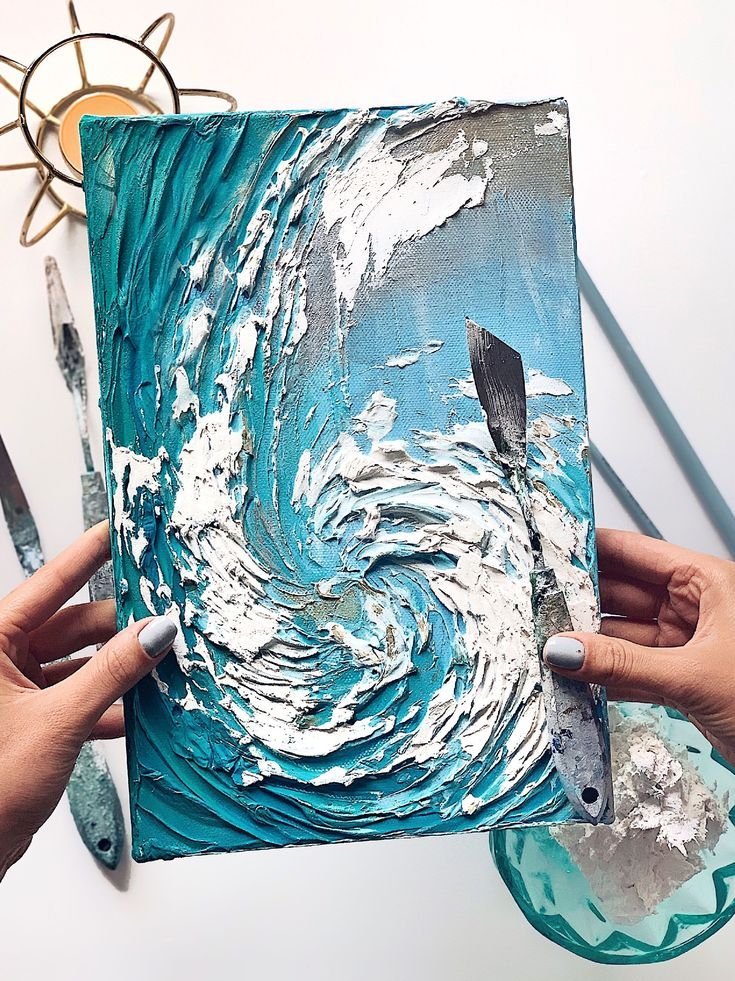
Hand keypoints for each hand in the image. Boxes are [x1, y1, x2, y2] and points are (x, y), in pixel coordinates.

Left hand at [0, 522, 175, 879]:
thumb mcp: (57, 721)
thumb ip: (112, 673)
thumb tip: (155, 633)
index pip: (49, 584)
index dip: (87, 556)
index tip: (117, 531)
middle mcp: (1, 661)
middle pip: (73, 625)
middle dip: (120, 626)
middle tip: (164, 620)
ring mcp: (17, 692)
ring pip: (80, 663)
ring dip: (119, 668)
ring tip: (161, 665)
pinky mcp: (31, 722)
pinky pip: (78, 697)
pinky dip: (108, 702)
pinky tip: (140, 710)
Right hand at [543, 528, 734, 762]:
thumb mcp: (694, 676)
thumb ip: (622, 665)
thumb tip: (565, 651)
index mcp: (709, 582)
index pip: (636, 552)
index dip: (590, 549)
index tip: (548, 552)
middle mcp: (697, 607)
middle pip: (624, 594)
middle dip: (580, 602)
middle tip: (535, 607)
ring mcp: (689, 644)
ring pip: (625, 636)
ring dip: (589, 646)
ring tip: (547, 647)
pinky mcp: (685, 680)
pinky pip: (634, 669)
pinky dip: (607, 676)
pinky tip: (577, 680)